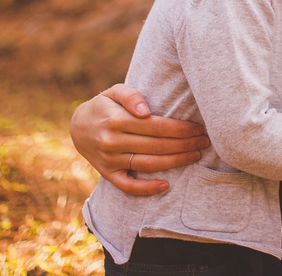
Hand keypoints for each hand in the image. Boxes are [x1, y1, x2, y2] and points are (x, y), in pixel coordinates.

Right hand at [70, 84, 209, 195]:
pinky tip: (166, 185)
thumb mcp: (113, 92)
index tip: (198, 128)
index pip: (156, 126)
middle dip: (184, 144)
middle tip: (205, 141)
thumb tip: (145, 110)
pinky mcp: (107, 174)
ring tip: (195, 156)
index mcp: (116, 120)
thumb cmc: (104, 106)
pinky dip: (147, 189)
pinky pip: (128, 186)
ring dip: (175, 162)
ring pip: (148, 164)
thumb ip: (131, 96)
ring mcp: (109, 160)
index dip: (180, 129)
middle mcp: (112, 142)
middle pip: (156, 146)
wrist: (76, 127)